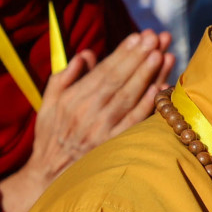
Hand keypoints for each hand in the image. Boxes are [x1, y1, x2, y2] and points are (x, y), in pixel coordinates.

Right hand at [0, 30, 172, 211]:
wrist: (48, 174)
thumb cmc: (51, 133)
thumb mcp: (49, 101)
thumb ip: (66, 75)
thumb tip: (87, 54)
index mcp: (74, 98)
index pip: (104, 70)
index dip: (122, 52)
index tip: (138, 36)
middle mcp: (89, 112)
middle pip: (120, 79)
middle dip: (139, 56)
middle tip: (156, 38)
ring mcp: (103, 129)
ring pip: (130, 96)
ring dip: (149, 75)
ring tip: (163, 54)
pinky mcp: (114, 144)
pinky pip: (135, 121)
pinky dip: (148, 104)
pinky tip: (161, 89)